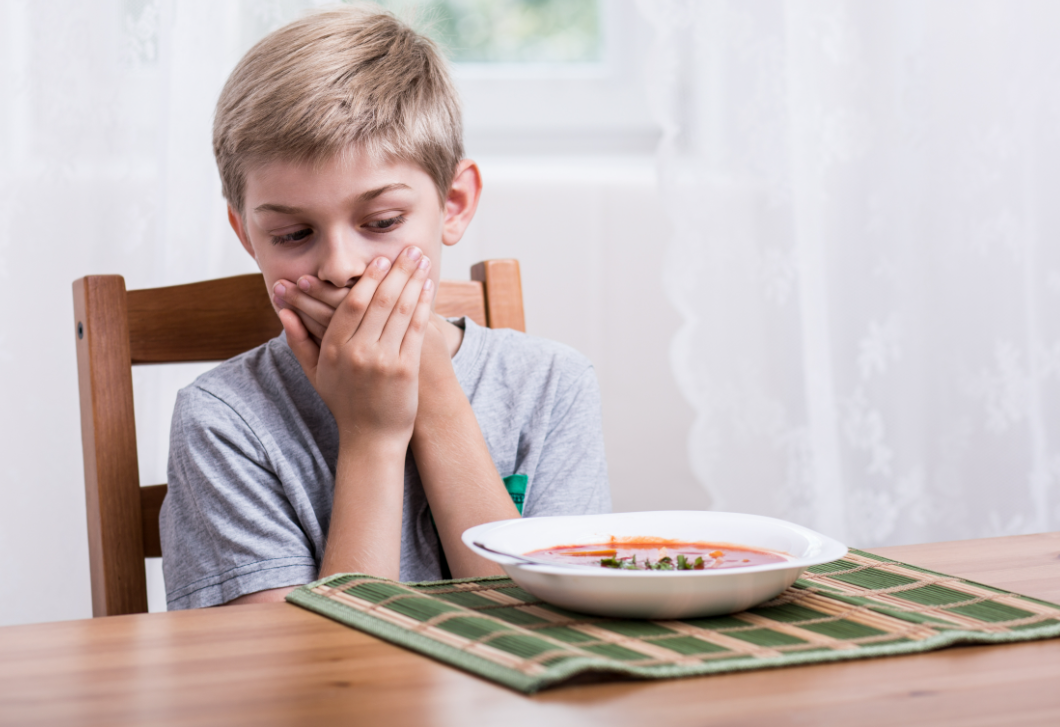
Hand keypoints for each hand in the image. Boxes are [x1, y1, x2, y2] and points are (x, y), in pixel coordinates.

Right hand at [275, 247, 433, 444]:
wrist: (371, 438)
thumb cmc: (343, 403)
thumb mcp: (315, 374)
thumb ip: (299, 341)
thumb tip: (282, 312)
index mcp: (334, 349)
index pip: (352, 304)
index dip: (368, 279)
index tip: (380, 259)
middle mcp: (358, 353)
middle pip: (380, 301)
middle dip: (397, 271)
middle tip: (409, 250)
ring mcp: (383, 361)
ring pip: (400, 311)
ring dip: (413, 282)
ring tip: (422, 261)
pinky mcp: (405, 370)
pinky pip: (416, 330)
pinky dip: (423, 306)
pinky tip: (428, 289)